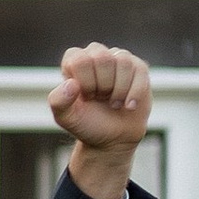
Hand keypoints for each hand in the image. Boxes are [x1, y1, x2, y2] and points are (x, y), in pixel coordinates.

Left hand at [49, 44, 151, 198]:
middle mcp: (96, 57)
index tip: (83, 97)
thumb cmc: (86, 126)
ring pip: (120, 63)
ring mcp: (119, 60)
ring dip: (117, 90)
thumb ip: (58, 101)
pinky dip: (133, 92)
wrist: (111, 141)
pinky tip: (126, 105)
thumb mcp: (66, 117)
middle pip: (99, 58)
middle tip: (99, 101)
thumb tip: (72, 85)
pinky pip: (139, 71)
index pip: (76, 58)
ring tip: (113, 103)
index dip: (81, 81)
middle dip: (100, 85)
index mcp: (74, 64)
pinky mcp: (139, 69)